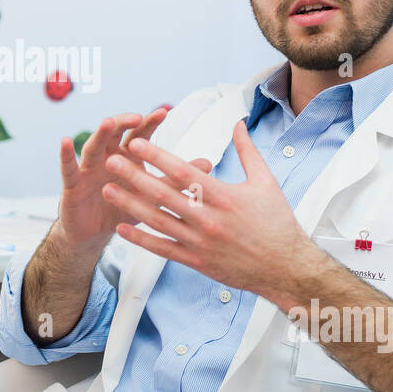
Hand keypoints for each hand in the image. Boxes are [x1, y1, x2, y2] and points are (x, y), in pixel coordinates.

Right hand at [56, 109, 211, 250]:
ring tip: (106, 122)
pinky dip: (66, 154)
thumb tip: (207, 164)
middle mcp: (107, 157)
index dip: (149, 123)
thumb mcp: (152, 195)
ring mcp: (88, 168)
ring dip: (100, 134)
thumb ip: (175, 179)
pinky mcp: (72, 184)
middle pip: (115, 134)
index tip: (163, 112)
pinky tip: (66, 141)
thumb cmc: (123, 208)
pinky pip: (68, 167)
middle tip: (137, 116)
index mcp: (127, 157)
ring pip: (93, 146)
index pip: (139, 135)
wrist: (95, 233)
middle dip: (124, 122)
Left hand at [101, 119, 313, 305]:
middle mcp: (208, 218)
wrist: (285, 267)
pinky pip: (163, 249)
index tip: (136, 143)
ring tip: (106, 191)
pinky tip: (122, 228)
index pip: (183, 171)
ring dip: (130, 205)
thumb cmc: (276, 223)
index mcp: (223, 195)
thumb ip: (247, 151)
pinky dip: (140, 239)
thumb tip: (238, 123)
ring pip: (158, 221)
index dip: (157, 156)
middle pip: (163, 194)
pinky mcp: (197, 261)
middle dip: (134, 176)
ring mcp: (200, 242)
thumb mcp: (265, 181)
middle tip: (111, 161)